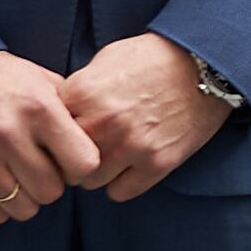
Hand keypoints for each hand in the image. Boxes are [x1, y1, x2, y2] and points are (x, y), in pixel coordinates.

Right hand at [0, 51, 105, 223]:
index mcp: (39, 108)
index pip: (85, 164)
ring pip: (24, 208)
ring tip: (20, 176)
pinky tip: (0, 183)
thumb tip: (102, 139)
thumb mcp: (40, 80)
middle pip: (53, 192)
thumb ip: (71, 109)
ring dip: (27, 198)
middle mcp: (9, 135)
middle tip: (42, 168)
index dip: (82, 167)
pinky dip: (1, 206)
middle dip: (53, 184)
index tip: (72, 160)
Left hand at [62, 32, 229, 202]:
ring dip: (95, 174)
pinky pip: (120, 192)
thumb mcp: (105, 60)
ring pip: (90, 182)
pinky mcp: (158, 163)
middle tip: (82, 153)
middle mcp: (103, 122)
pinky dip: (120, 184)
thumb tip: (58, 115)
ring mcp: (132, 145)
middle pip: (64, 163)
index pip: (46, 132)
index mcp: (83, 93)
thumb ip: (78, 90)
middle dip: (70, 160)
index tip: (62, 137)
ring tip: (107, 159)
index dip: (53, 135)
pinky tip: (128, 168)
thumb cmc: (152, 58)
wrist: (204, 64)